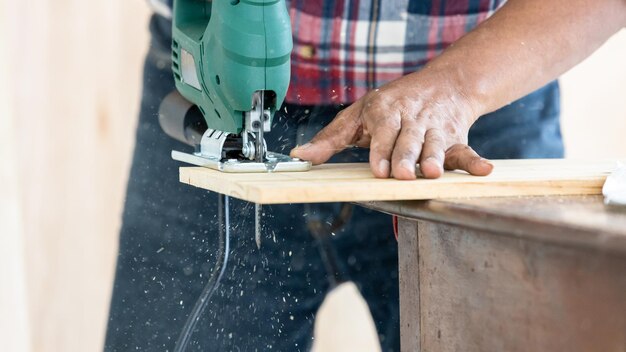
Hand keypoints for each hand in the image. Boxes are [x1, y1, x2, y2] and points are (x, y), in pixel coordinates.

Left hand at [290, 68, 493, 179]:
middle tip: (402, 174)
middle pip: (409, 139)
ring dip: (436, 157)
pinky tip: (484, 170)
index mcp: (386, 111)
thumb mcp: (357, 115)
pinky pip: (466, 151)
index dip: (381, 150)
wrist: (442, 84)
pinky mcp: (456, 139)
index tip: (379, 169)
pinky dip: (475, 161)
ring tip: (432, 173)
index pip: (383, 130)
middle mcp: (412, 119)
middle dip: (405, 156)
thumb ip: (330, 138)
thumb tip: (299, 157)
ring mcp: (436, 129)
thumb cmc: (391, 105)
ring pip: (436, 144)